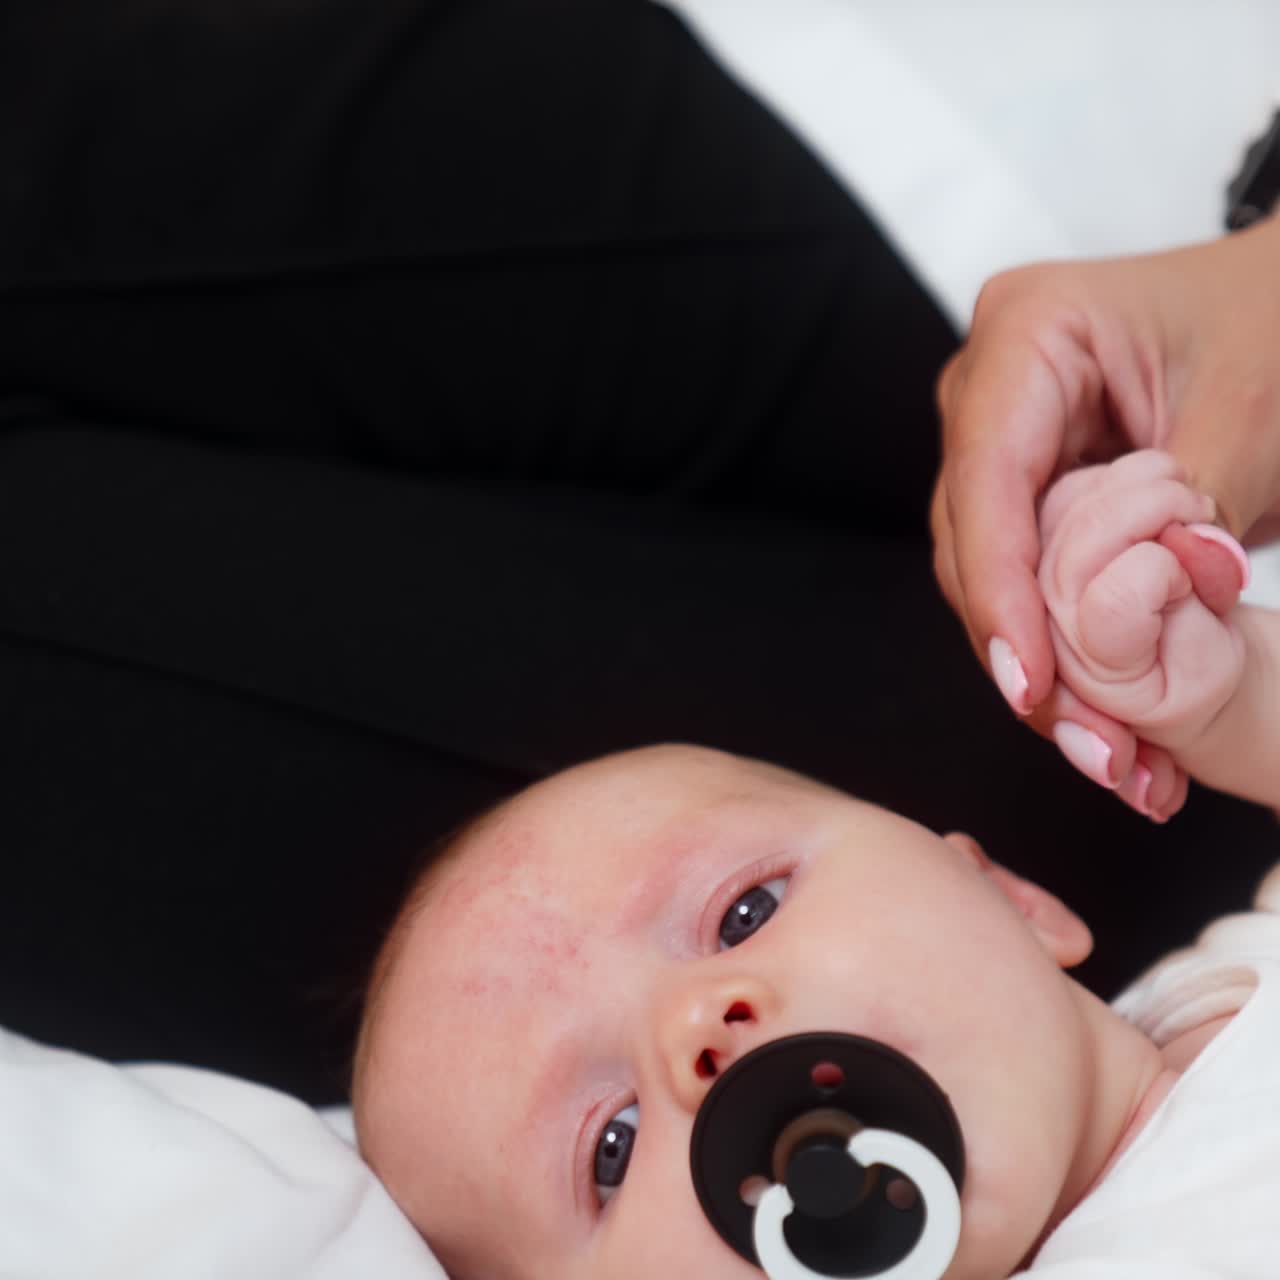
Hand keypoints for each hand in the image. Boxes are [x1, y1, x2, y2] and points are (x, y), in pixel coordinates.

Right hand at [932, 217, 1279, 812]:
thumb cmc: (1270, 316)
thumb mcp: (1255, 405)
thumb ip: (1205, 501)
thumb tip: (1187, 580)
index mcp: (1028, 335)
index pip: (988, 483)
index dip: (1002, 592)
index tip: (1031, 682)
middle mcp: (990, 393)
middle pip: (977, 547)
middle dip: (1030, 654)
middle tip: (1097, 748)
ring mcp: (1003, 446)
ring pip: (995, 580)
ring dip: (1051, 672)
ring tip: (1116, 756)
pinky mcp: (1029, 492)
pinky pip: (1030, 582)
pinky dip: (1069, 652)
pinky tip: (1110, 719)